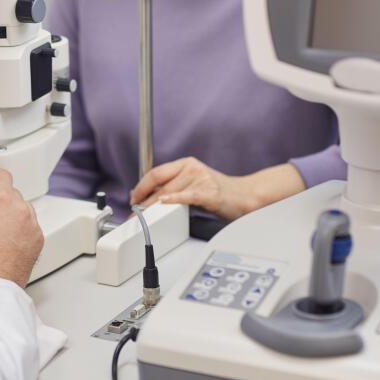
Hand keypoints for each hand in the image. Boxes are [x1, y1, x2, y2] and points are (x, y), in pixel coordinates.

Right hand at [0, 169, 44, 288]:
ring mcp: (32, 225)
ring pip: (22, 208)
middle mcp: (21, 209)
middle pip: (11, 192)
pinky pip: (30, 225)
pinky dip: (20, 228)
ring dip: (11, 213)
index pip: (2, 174)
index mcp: (1, 200)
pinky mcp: (39, 240)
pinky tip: (6, 241)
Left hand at [130, 158, 305, 221]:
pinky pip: (187, 196)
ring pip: (170, 193)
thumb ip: (173, 186)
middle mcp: (192, 168)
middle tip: (135, 212)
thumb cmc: (218, 193)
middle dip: (144, 200)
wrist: (245, 196)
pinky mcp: (210, 192)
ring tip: (145, 216)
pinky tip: (165, 204)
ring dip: (154, 207)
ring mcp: (201, 179)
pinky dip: (174, 200)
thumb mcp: (192, 184)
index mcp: (186, 164)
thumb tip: (150, 196)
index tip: (134, 197)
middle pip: (160, 184)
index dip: (141, 186)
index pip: (156, 172)